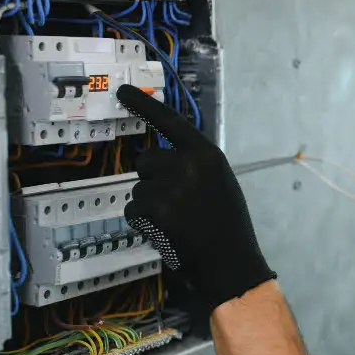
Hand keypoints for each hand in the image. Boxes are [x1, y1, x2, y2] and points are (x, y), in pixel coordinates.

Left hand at [116, 84, 276, 315]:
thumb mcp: (219, 184)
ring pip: (138, 190)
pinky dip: (145, 225)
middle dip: (153, 181)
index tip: (122, 90)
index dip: (144, 105)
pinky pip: (134, 212)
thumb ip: (194, 167)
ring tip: (177, 225)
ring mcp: (170, 187)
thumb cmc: (228, 227)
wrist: (232, 263)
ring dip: (150, 208)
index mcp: (207, 155)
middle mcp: (188, 165)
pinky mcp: (156, 211)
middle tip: (177, 205)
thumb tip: (157, 161)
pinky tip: (168, 234)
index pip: (170, 122)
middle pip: (146, 161)